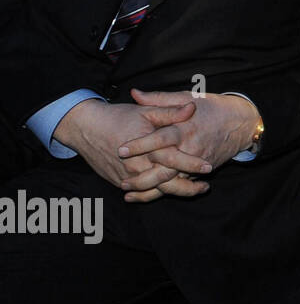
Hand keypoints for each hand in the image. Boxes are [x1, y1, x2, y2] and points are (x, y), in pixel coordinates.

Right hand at [52, 97, 207, 199]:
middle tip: (205, 187)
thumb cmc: (118, 117)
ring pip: (154, 191)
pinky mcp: (119, 181)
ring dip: (175, 192)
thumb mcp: (146, 111)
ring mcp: (127, 176)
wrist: (86, 127)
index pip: (174, 159)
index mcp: (147, 147)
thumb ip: (170, 111)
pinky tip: (168, 192)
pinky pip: (140, 193)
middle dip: (187, 187)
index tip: (209, 166)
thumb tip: (192, 108)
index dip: (192, 164)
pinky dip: (155, 194)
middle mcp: (137, 165)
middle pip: (166, 183)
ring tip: (193, 190)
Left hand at [116, 90, 260, 201]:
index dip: (141, 144)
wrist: (241, 124)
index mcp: (185, 128)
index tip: (122, 149)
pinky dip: (164, 192)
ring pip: (172, 180)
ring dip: (150, 188)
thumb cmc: (212, 108)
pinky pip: (181, 184)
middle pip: (164, 166)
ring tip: (129, 192)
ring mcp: (197, 162)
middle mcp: (191, 147)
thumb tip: (135, 94)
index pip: (160, 139)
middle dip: (143, 176)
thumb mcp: (187, 97)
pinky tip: (145, 195)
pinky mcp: (201, 171)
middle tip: (122, 180)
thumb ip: (159, 98)